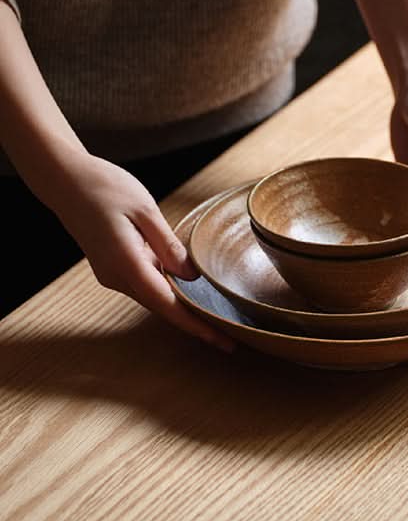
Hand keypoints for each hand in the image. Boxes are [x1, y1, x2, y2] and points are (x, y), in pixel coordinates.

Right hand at [46, 152, 234, 351]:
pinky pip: (146, 284)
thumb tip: (191, 276)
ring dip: (183, 308)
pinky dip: (169, 291)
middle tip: (230, 337)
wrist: (64, 179)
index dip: (197, 326)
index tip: (222, 341)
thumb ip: (169, 245)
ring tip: (218, 317)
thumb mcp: (146, 210)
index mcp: (126, 263)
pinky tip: (191, 291)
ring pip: (155, 296)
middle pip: (163, 307)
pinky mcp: (113, 267)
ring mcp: (112, 274)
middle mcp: (117, 276)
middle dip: (196, 323)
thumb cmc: (105, 187)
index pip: (168, 304)